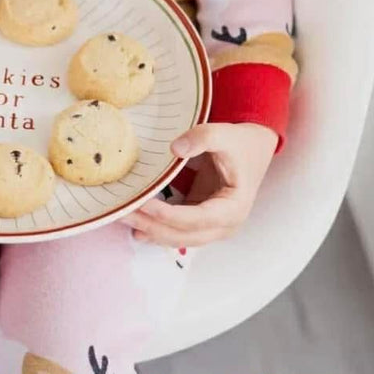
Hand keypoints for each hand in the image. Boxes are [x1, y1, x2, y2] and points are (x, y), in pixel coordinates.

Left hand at [120, 123, 277, 246]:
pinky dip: (156, 229)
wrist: (251, 149)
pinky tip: (135, 226)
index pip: (199, 218)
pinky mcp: (200, 222)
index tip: (144, 204)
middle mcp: (226, 224)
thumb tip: (175, 149)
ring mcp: (213, 227)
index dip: (170, 215)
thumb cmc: (239, 143)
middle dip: (152, 226)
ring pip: (179, 238)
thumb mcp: (224, 134)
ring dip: (150, 231)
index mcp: (235, 207)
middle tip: (122, 214)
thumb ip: (202, 138)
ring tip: (122, 219)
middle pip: (185, 234)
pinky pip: (177, 232)